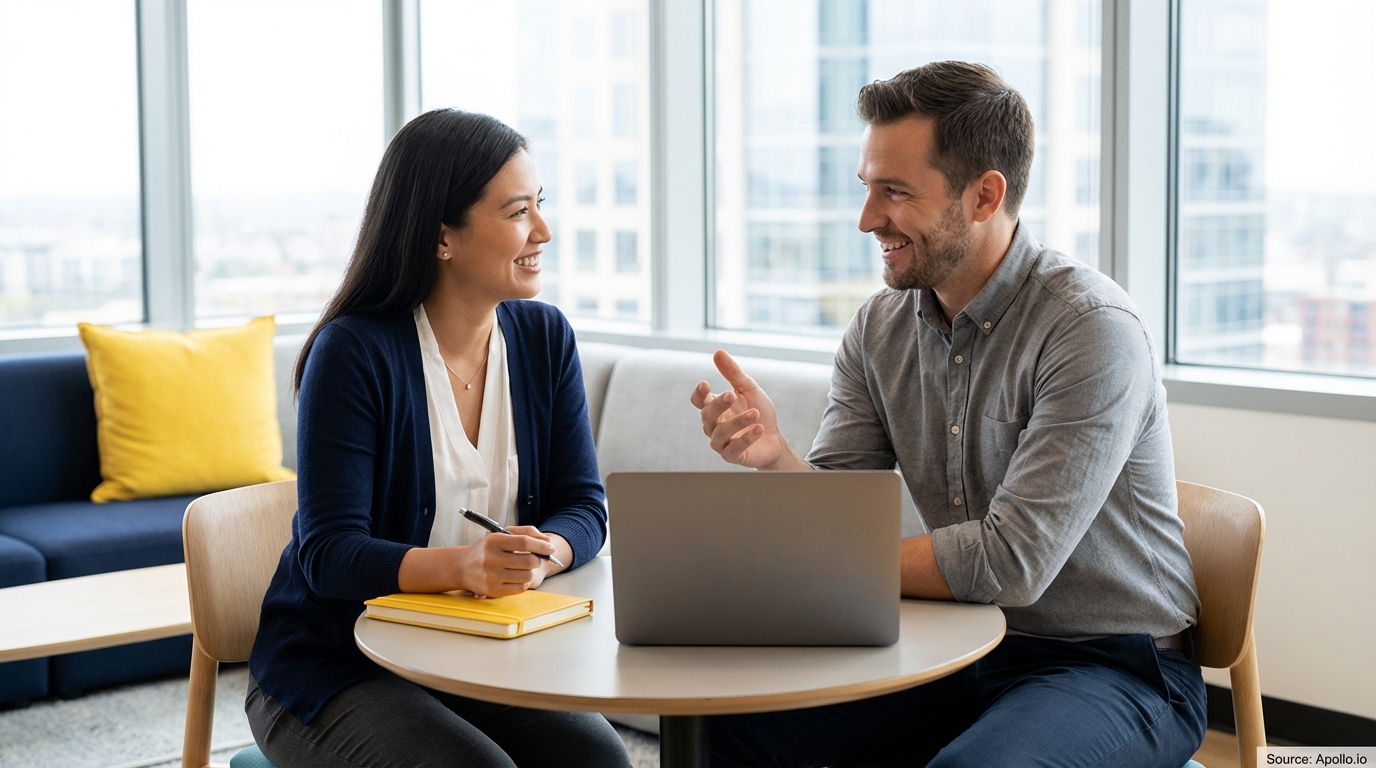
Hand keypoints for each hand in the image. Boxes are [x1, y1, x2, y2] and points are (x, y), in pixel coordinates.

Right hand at [451, 527, 556, 597]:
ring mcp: (491, 576)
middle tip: (535, 558)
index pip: (524, 542)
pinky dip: (524, 582)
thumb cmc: (486, 550)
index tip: (550, 548)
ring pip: (526, 576)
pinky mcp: (492, 591)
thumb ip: (525, 533)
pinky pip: (520, 588)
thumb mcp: (501, 535)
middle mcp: (491, 558)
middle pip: (528, 560)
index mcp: (494, 541)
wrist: (462, 567)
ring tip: (525, 568)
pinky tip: (518, 577)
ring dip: (530, 571)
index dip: (541, 545)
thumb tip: (547, 542)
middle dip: (537, 559)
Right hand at [689, 350, 804, 469]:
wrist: (774, 438)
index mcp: (715, 408)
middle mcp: (713, 426)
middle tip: (732, 395)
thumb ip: (733, 373)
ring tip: (755, 413)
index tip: (706, 384)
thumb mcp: (748, 389)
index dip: (699, 394)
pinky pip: (734, 449)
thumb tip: (718, 352)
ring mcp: (721, 443)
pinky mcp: (732, 456)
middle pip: (707, 416)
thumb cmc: (758, 412)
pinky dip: (746, 439)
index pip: (698, 401)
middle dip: (718, 405)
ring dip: (737, 422)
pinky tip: (759, 429)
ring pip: (720, 433)